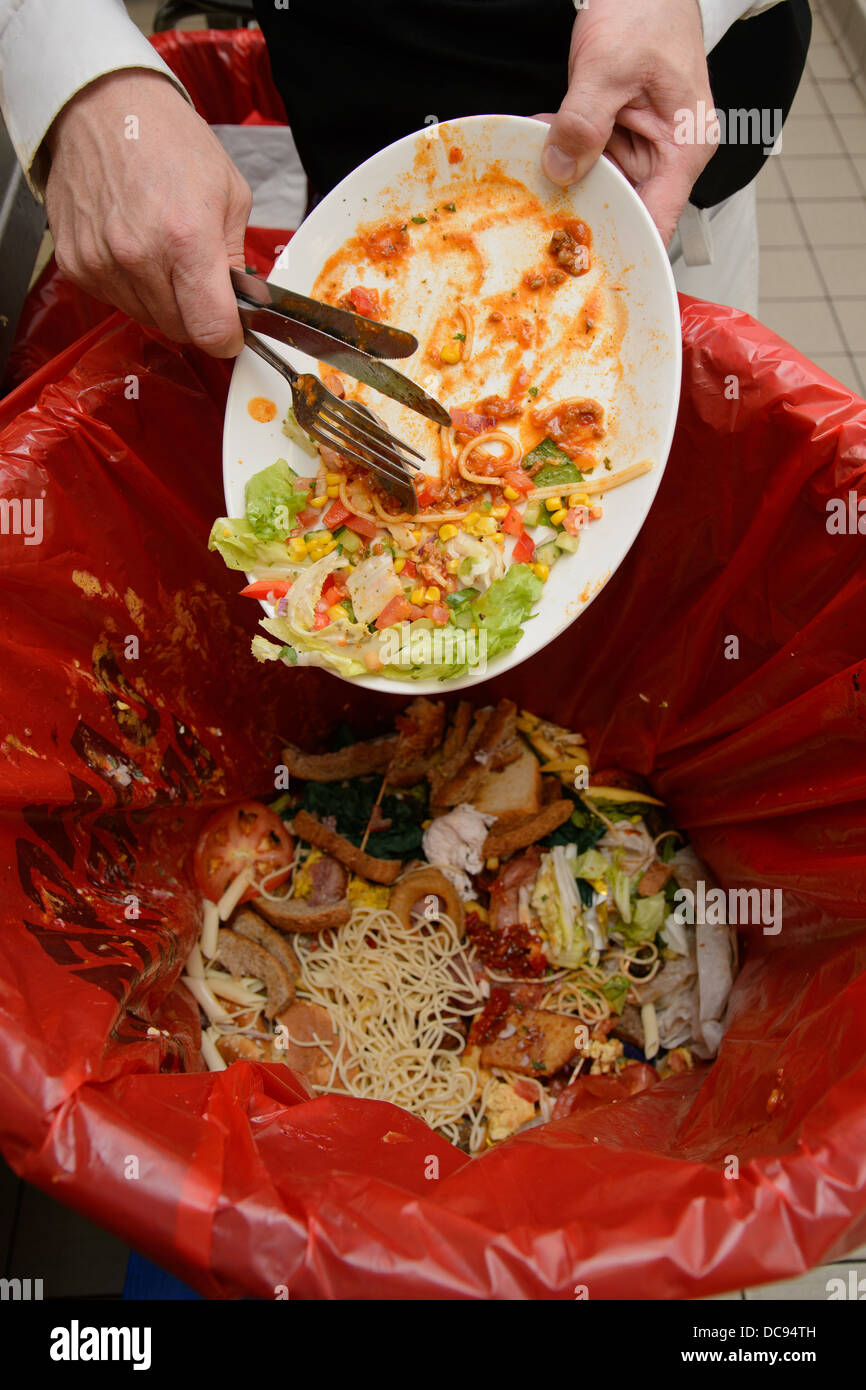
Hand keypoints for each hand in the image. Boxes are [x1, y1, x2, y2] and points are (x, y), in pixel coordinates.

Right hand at [45, 70, 251, 355]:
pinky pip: (114, 300)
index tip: (231, 329)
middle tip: (199, 278)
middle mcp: (139, 257)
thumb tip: (242, 304)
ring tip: (163, 251)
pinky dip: (130, 286)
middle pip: (180, 331)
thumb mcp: (229, 193)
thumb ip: (237, 258)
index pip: (210, 330)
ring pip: (147, 319)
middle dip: (197, 314)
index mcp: (186, 239)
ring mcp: (102, 263)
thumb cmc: (169, 140)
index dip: (227, 337)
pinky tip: (134, 248)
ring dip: (162, 301)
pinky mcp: (76, 265)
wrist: (103, 107)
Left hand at [539, 0, 713, 244]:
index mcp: (684, 148)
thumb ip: (584, 121)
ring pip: (603, 183)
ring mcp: (645, 145)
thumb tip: (562, 170)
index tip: (590, 268)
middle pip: (626, 206)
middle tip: (543, 212)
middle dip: (584, 207)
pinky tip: (547, 134)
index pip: (659, 220)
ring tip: (541, 153)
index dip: (626, 246)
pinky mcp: (623, 134)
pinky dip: (568, 149)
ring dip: (569, 173)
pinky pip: (592, 156)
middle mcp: (669, 155)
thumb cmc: (647, 11)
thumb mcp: (609, 66)